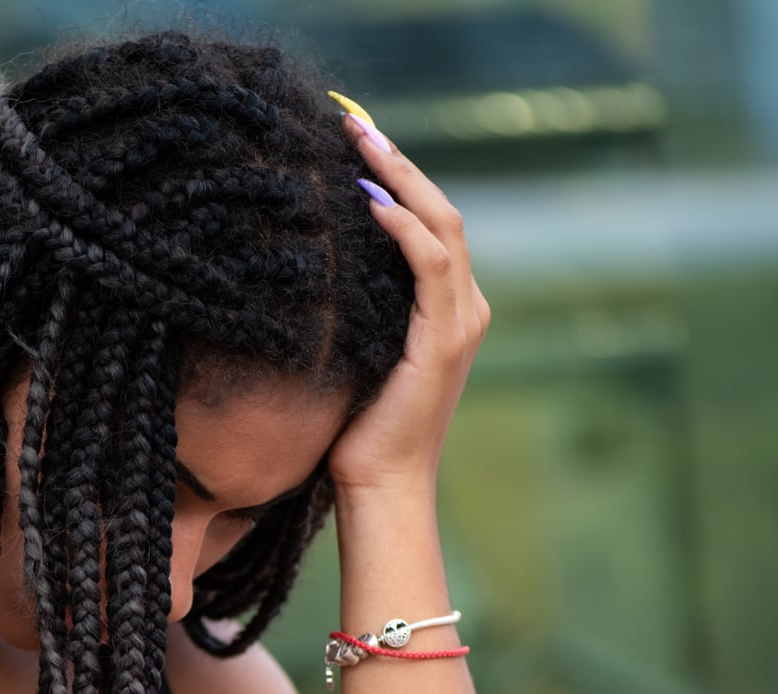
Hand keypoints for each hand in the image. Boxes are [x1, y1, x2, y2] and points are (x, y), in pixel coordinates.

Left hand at [328, 112, 491, 497]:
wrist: (382, 486)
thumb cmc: (358, 430)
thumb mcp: (355, 352)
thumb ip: (355, 307)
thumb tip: (313, 263)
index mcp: (448, 309)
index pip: (430, 223)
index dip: (397, 176)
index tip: (355, 141)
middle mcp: (465, 308)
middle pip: (442, 210)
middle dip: (398, 162)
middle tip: (355, 123)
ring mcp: (461, 323)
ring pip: (443, 226)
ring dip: (400, 179)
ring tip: (361, 144)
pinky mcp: (444, 341)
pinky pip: (431, 265)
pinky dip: (404, 228)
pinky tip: (371, 201)